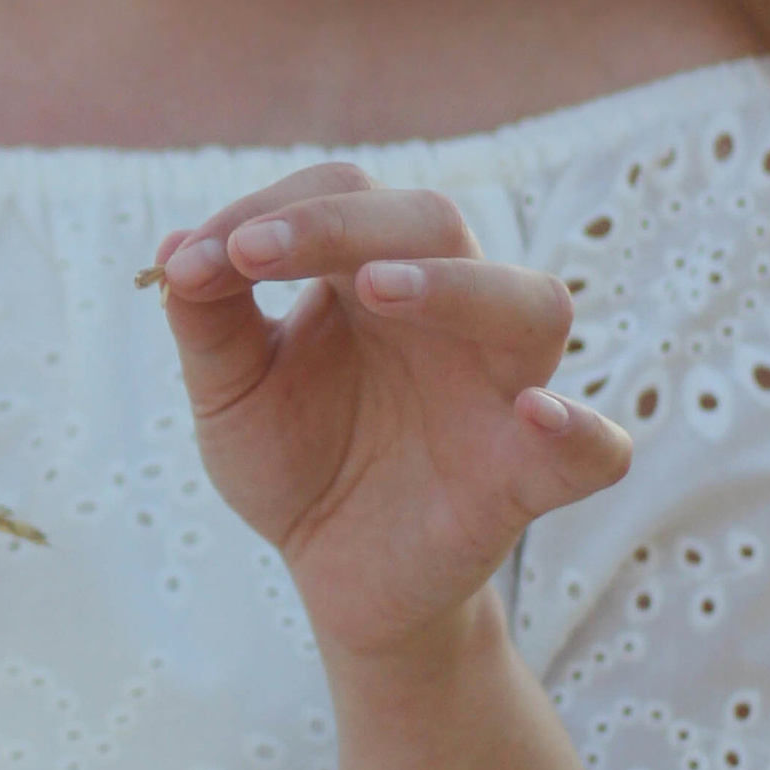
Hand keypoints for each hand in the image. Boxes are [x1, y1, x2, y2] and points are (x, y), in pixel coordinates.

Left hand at [147, 163, 630, 663]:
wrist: (332, 572)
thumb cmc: (295, 460)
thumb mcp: (230, 392)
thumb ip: (206, 321)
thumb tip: (175, 253)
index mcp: (374, 274)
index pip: (344, 196)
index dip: (271, 211)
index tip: (194, 260)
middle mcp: (450, 313)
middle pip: (434, 222)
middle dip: (341, 225)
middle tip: (256, 253)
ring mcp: (499, 389)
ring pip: (532, 304)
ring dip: (456, 286)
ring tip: (375, 291)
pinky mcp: (528, 478)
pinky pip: (594, 448)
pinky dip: (579, 429)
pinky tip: (534, 413)